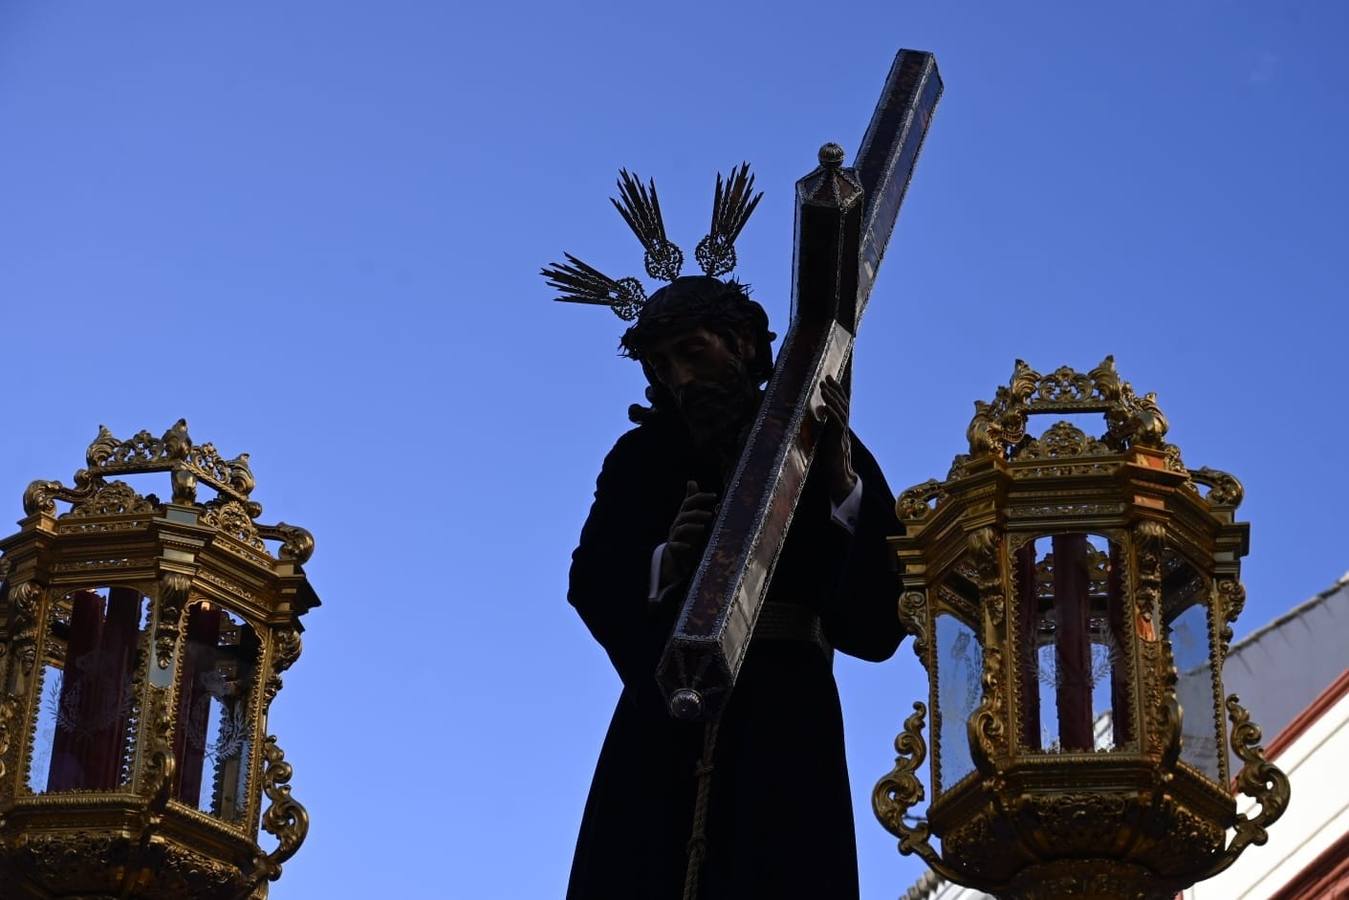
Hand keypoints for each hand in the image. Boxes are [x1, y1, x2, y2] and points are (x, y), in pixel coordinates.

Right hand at [659, 481, 718, 589]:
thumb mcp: (691, 517)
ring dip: (692, 527)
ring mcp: (674, 536)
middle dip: (697, 513)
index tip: (715, 496)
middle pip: (685, 514)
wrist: (673, 555)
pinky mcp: (672, 548)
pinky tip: (690, 547)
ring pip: (681, 528)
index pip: (689, 502)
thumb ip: (693, 501)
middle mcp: (678, 524)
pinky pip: (675, 545)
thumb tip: (691, 481)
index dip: (700, 497)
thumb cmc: (686, 534)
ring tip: (703, 528)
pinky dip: (682, 546)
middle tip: (711, 515)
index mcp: (683, 515)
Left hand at [816, 374, 857, 505]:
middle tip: (826, 377)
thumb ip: (823, 424)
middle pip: (842, 404)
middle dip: (835, 390)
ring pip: (841, 412)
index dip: (836, 391)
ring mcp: (842, 434)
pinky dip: (832, 413)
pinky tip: (825, 405)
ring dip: (832, 398)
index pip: (840, 404)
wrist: (839, 478)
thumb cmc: (830, 460)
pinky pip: (838, 425)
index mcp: (839, 426)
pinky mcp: (838, 442)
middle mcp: (842, 428)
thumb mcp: (823, 437)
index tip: (829, 378)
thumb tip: (818, 410)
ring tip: (824, 387)